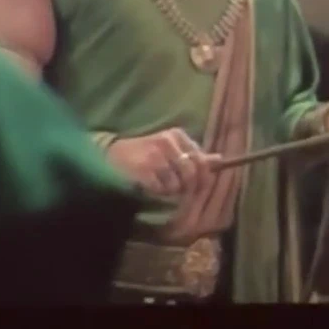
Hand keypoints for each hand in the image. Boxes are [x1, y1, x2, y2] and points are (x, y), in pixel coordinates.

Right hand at [105, 128, 219, 199]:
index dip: (202, 178)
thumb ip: (193, 155)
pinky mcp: (144, 170)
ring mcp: (155, 155)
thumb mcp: (169, 150)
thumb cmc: (143, 155)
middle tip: (175, 191)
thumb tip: (220, 159)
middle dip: (187, 188)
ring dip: (169, 191)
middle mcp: (167, 141)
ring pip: (177, 185)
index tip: (194, 187)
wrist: (109, 157)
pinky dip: (157, 194)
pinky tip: (148, 187)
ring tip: (157, 184)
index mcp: (176, 135)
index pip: (202, 161)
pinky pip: (162, 190)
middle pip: (192, 174)